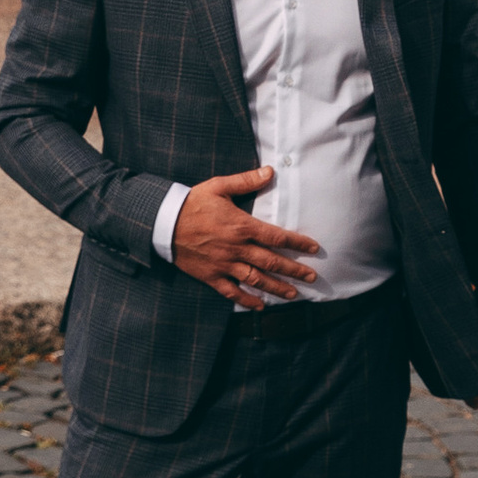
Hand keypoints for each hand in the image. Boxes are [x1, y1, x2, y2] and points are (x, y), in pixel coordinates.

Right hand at [172, 168, 324, 310]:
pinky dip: (247, 300)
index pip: (277, 237)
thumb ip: (246, 181)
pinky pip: (232, 291)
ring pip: (256, 280)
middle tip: (311, 276)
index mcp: (242, 226)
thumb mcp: (219, 186)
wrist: (164, 223)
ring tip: (293, 294)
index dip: (297, 243)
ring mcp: (224, 264)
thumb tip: (270, 171)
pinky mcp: (211, 276)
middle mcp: (236, 248)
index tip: (313, 248)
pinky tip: (259, 306)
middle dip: (294, 270)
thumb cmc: (193, 203)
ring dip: (276, 287)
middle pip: (271, 262)